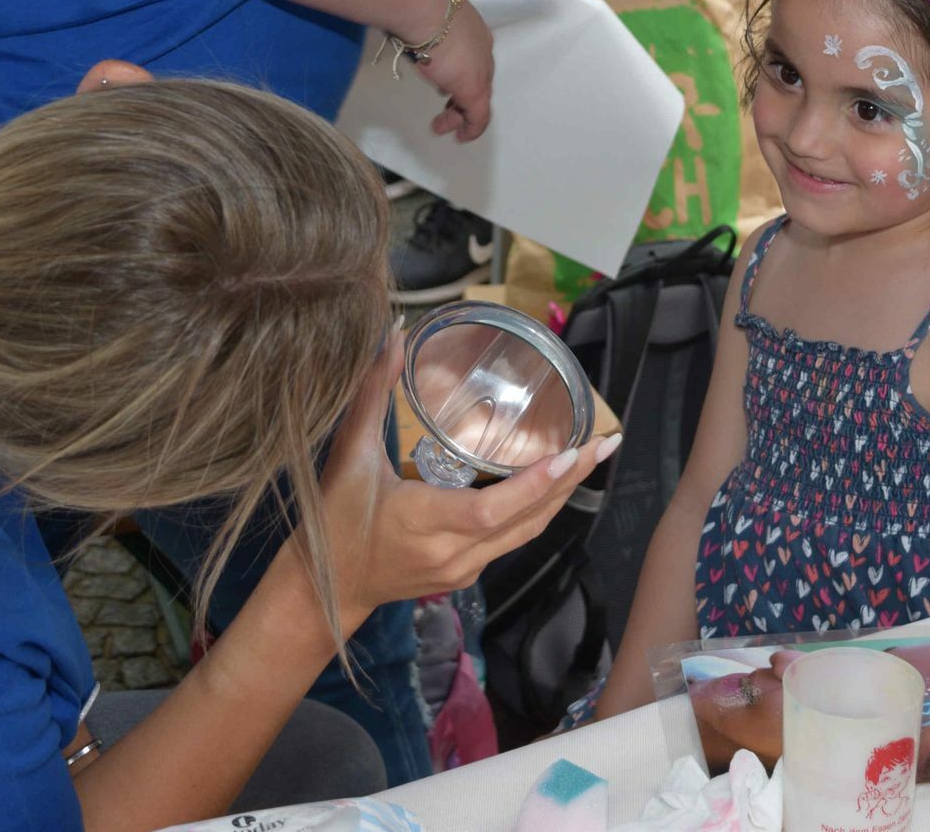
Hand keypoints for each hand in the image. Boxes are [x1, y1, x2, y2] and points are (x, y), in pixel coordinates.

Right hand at [319, 335, 610, 623]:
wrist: (324, 591)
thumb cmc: (333, 522)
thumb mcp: (348, 457)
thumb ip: (371, 395)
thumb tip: (394, 337)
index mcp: (424, 523)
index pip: (490, 510)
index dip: (533, 486)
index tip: (570, 455)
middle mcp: (453, 553)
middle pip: (526, 520)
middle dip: (570, 481)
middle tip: (605, 442)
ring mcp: (463, 568)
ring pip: (526, 532)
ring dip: (561, 495)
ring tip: (592, 456)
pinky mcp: (466, 574)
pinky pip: (512, 539)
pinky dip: (536, 508)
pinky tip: (553, 481)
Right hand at [414, 0, 492, 140]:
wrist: (422, 6)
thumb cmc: (417, 5)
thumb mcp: (422, 17)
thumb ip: (422, 29)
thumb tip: (407, 35)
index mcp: (472, 28)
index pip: (472, 57)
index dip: (459, 73)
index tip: (444, 84)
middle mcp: (482, 48)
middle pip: (477, 78)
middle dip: (460, 95)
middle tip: (445, 108)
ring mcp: (480, 69)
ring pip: (477, 99)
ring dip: (460, 114)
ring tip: (442, 127)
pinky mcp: (473, 88)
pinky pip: (478, 115)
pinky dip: (472, 128)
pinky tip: (461, 137)